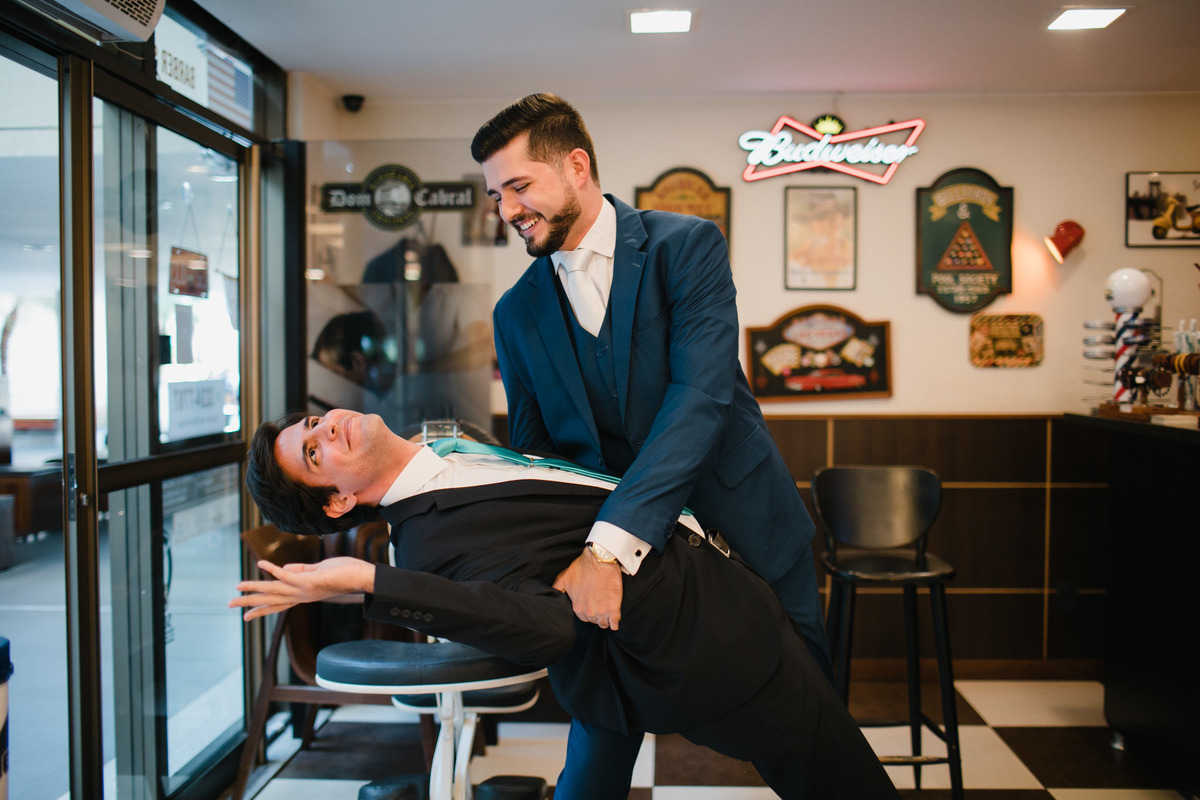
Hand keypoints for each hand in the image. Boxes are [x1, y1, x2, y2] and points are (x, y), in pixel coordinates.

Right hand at [229, 557, 374, 621]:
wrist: (364, 578)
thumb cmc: (345, 573)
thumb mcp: (320, 571)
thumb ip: (301, 570)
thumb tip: (284, 568)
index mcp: (303, 594)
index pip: (278, 603)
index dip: (261, 608)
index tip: (246, 616)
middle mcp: (302, 595)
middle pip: (271, 600)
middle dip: (250, 603)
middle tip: (230, 605)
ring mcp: (305, 589)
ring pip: (275, 589)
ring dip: (255, 587)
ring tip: (237, 586)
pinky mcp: (311, 581)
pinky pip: (289, 575)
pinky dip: (275, 569)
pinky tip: (261, 564)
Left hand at [552, 550, 622, 629]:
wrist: (600, 560)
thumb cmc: (582, 567)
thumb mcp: (564, 577)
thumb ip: (556, 588)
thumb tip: (551, 595)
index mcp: (577, 607)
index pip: (582, 618)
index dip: (587, 612)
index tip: (590, 605)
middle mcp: (589, 612)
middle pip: (593, 620)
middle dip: (595, 614)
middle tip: (599, 605)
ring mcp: (602, 611)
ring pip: (603, 623)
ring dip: (605, 619)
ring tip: (607, 611)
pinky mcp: (614, 608)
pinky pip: (615, 624)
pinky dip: (615, 623)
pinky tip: (614, 621)